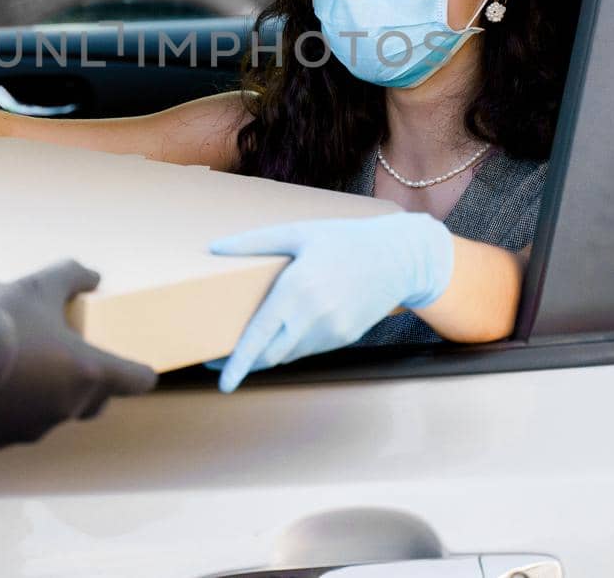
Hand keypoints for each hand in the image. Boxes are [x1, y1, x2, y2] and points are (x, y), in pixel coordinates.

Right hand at [0, 260, 158, 447]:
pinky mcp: (2, 440)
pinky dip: (14, 407)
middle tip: (72, 355)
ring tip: (23, 363)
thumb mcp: (39, 285)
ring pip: (55, 412)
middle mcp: (68, 407)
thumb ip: (72, 277)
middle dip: (92, 381)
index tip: (138, 366)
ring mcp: (35, 428)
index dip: (140, 371)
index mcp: (88, 373)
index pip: (137, 380)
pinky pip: (18, 424)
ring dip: (48, 392)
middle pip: (97, 400)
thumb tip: (92, 276)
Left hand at [208, 212, 454, 392]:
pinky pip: (309, 348)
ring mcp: (332, 330)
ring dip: (269, 352)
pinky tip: (287, 329)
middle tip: (219, 356)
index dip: (238, 361)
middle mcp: (314, 315)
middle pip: (270, 354)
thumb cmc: (345, 240)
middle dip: (245, 361)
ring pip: (289, 353)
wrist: (398, 257)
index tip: (222, 380)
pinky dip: (293, 344)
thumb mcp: (298, 233)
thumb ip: (254, 242)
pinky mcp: (344, 337)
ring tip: (250, 342)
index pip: (259, 336)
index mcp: (296, 289)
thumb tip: (215, 247)